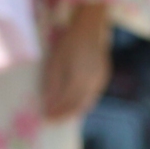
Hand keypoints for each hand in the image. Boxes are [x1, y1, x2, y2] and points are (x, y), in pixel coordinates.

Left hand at [40, 1, 113, 120]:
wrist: (89, 27)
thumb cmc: (67, 43)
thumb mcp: (54, 63)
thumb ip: (52, 86)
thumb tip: (47, 106)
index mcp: (78, 79)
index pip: (66, 103)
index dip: (56, 112)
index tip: (45, 118)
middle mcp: (92, 82)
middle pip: (78, 106)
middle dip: (65, 115)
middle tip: (53, 120)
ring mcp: (100, 80)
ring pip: (88, 103)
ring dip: (75, 111)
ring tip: (62, 115)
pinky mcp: (104, 76)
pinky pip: (93, 95)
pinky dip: (83, 103)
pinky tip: (75, 104)